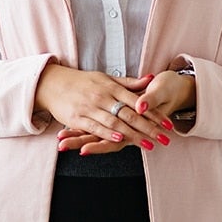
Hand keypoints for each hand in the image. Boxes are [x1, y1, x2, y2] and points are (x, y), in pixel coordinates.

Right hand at [36, 67, 170, 154]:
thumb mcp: (107, 78)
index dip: (154, 113)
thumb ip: (129, 83)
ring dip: (133, 134)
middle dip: (148, 128)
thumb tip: (151, 78)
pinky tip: (120, 139)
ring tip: (148, 144)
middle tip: (164, 138)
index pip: (138, 101)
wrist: (53, 82)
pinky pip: (95, 127)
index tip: (168, 123)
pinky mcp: (77, 118)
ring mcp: (90, 107)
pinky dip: (108, 133)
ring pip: (115, 123)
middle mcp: (103, 97)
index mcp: (112, 87)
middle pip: (130, 114)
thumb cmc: (83, 82)